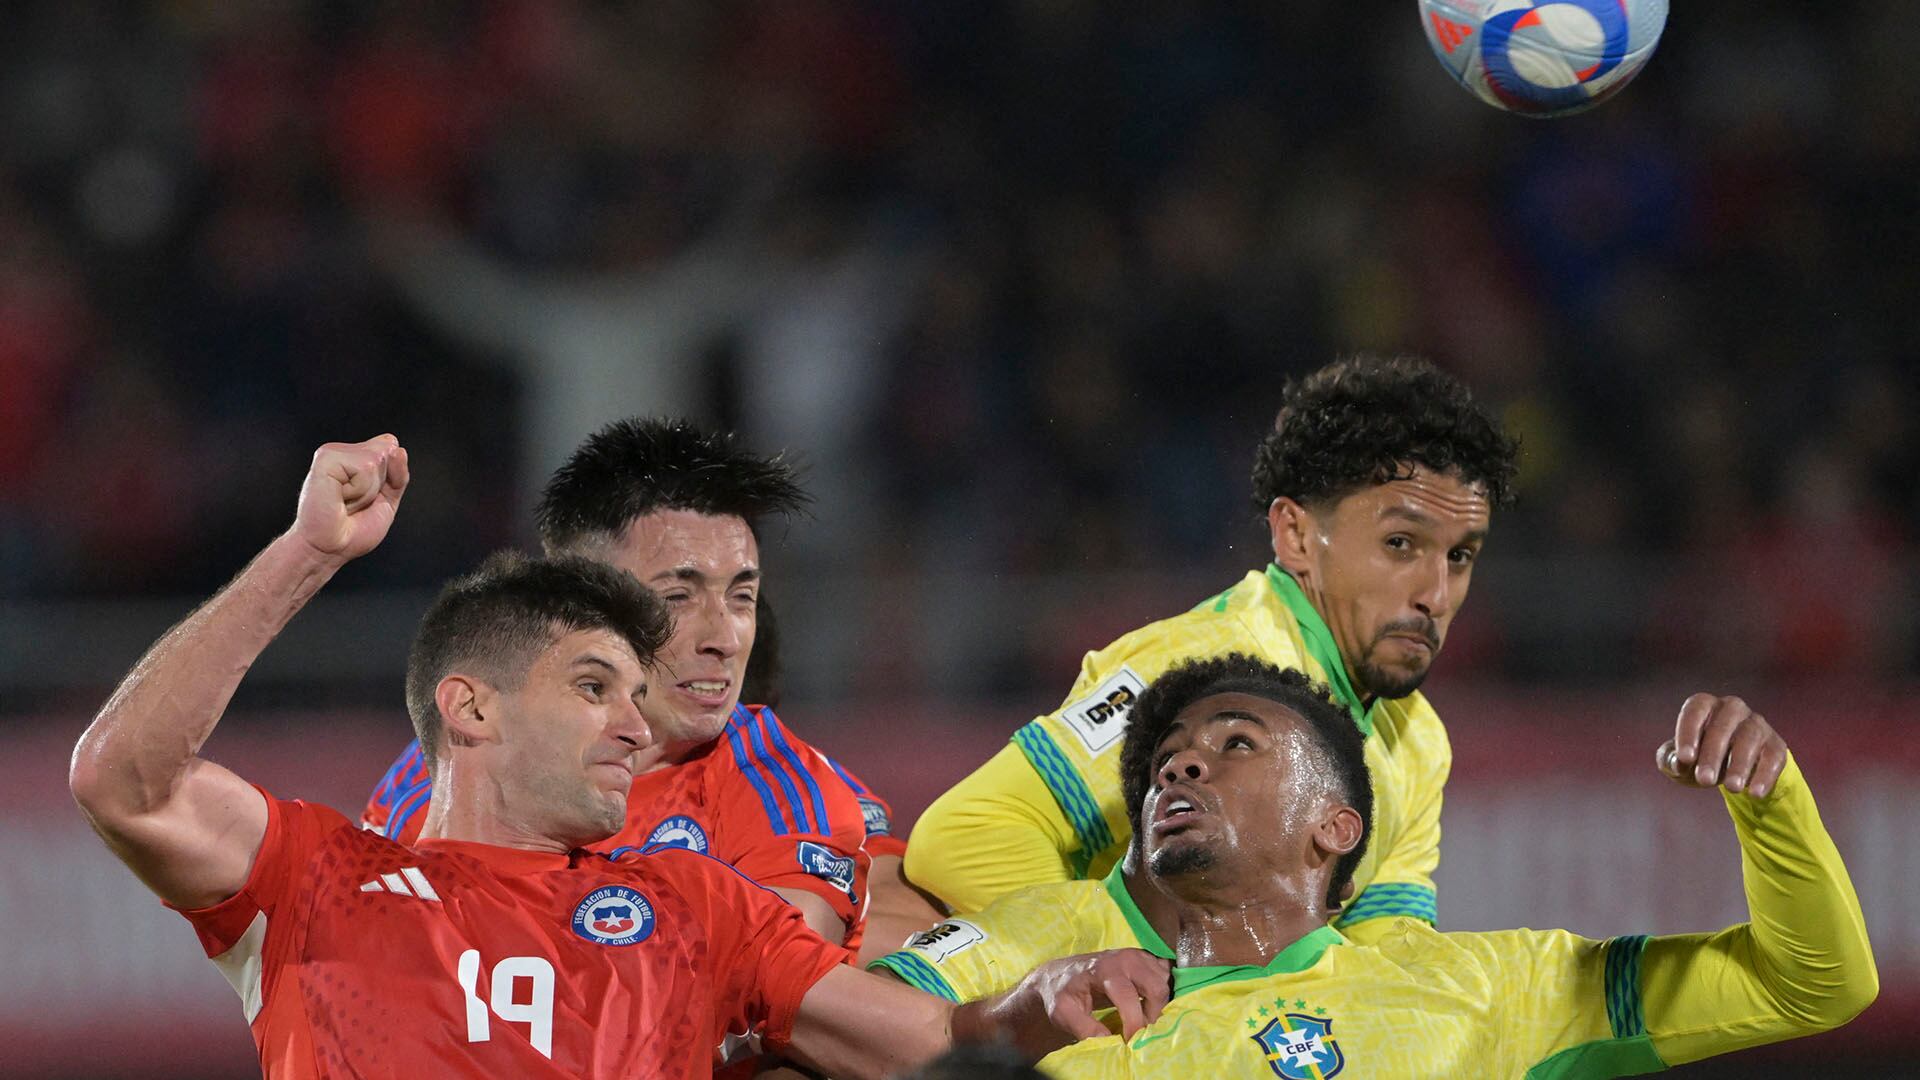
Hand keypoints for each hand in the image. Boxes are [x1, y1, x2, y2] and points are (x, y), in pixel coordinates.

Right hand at [291, 435, 409, 562]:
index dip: (391, 478)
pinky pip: (364, 467)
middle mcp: (343, 452)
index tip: (368, 499)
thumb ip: (398, 475)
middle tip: (354, 503)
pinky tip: (339, 498)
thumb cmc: (353, 530)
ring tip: (346, 503)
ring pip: (376, 460)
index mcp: (355, 457)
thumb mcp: (387, 501)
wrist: (329, 549)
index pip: (392, 447)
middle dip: (379, 485)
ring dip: (367, 491)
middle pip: (387, 451)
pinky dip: (359, 490)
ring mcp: (333, 453)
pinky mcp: (326, 458)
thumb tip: (398, 449)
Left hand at [978, 948, 1169, 1059]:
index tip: (1131, 1041)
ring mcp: (1136, 955)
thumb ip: (1084, 1028)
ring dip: (1158, 1003)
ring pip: (1164, 981)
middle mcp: (1124, 959)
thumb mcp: (1063, 1013)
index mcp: (1103, 970)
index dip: (1134, 1023)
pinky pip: (1165, 974)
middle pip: (1156, 987)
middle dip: (1153, 1014)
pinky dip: (1161, 990)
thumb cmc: (1062, 993)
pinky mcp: (1144, 958)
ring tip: (1142, 1017)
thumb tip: (1109, 1041)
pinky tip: (1147, 1002)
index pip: (1128, 997)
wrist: (1062, 974)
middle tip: (1141, 1030)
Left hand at [1656, 693, 1787, 799]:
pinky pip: (1773, 756)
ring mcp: (1756, 724)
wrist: (1734, 766)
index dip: (1688, 733)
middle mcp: (1732, 708)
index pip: (1694, 711)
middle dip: (1712, 755)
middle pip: (1722, 727)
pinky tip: (1755, 793)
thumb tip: (1678, 764)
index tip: (1685, 759)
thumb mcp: (1679, 759)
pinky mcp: (1775, 744)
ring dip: (1740, 765)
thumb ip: (1670, 759)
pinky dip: (1765, 775)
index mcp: (1704, 705)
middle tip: (1704, 780)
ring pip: (1749, 739)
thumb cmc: (1699, 756)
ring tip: (1731, 788)